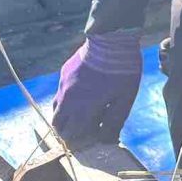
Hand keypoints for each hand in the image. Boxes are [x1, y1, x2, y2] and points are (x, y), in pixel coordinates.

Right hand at [51, 31, 141, 147]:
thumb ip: (115, 121)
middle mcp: (67, 99)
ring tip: (81, 113)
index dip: (80, 140)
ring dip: (64, 115)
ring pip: (55, 108)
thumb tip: (107, 140)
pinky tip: (83, 92)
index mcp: (82, 108)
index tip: (91, 136)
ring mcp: (63, 85)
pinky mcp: (64, 72)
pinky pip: (61, 91)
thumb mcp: (125, 98)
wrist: (111, 40)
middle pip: (58, 124)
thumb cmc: (122, 70)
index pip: (71, 135)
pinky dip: (67, 98)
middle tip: (83, 128)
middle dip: (67, 130)